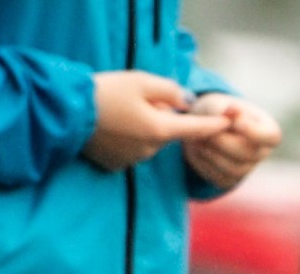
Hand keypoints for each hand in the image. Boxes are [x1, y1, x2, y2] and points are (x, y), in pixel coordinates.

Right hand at [84, 70, 227, 172]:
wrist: (70, 114)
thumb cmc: (107, 93)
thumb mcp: (141, 81)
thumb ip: (170, 91)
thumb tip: (186, 103)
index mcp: (159, 130)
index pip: (194, 130)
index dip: (213, 125)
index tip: (230, 124)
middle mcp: (150, 151)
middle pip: (166, 132)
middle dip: (160, 117)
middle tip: (136, 98)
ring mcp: (132, 161)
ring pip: (148, 141)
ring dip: (142, 127)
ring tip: (119, 111)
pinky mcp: (116, 166)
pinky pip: (130, 150)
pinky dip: (126, 138)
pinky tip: (110, 126)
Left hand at [181, 94, 280, 191]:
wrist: (205, 128)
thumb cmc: (217, 111)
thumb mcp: (218, 103)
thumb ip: (224, 107)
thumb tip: (230, 111)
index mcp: (268, 130)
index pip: (270, 137)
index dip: (253, 132)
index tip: (235, 122)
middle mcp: (262, 153)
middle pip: (247, 154)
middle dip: (223, 141)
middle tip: (204, 129)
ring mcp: (247, 169)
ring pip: (232, 169)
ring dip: (211, 152)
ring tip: (198, 136)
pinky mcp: (229, 180)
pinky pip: (218, 176)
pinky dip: (204, 162)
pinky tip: (198, 147)